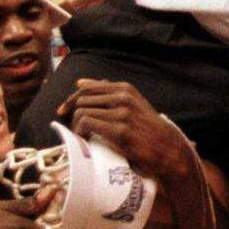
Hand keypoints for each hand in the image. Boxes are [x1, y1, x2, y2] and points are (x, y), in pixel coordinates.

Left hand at [57, 79, 192, 184]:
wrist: (166, 147)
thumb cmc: (146, 127)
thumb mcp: (131, 103)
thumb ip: (108, 92)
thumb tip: (79, 81)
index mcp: (125, 88)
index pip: (88, 88)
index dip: (71, 99)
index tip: (62, 111)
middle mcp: (123, 96)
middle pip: (82, 100)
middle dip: (73, 115)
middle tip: (76, 129)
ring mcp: (122, 113)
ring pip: (82, 112)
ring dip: (76, 126)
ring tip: (81, 136)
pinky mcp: (120, 130)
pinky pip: (87, 124)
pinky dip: (81, 132)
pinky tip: (85, 139)